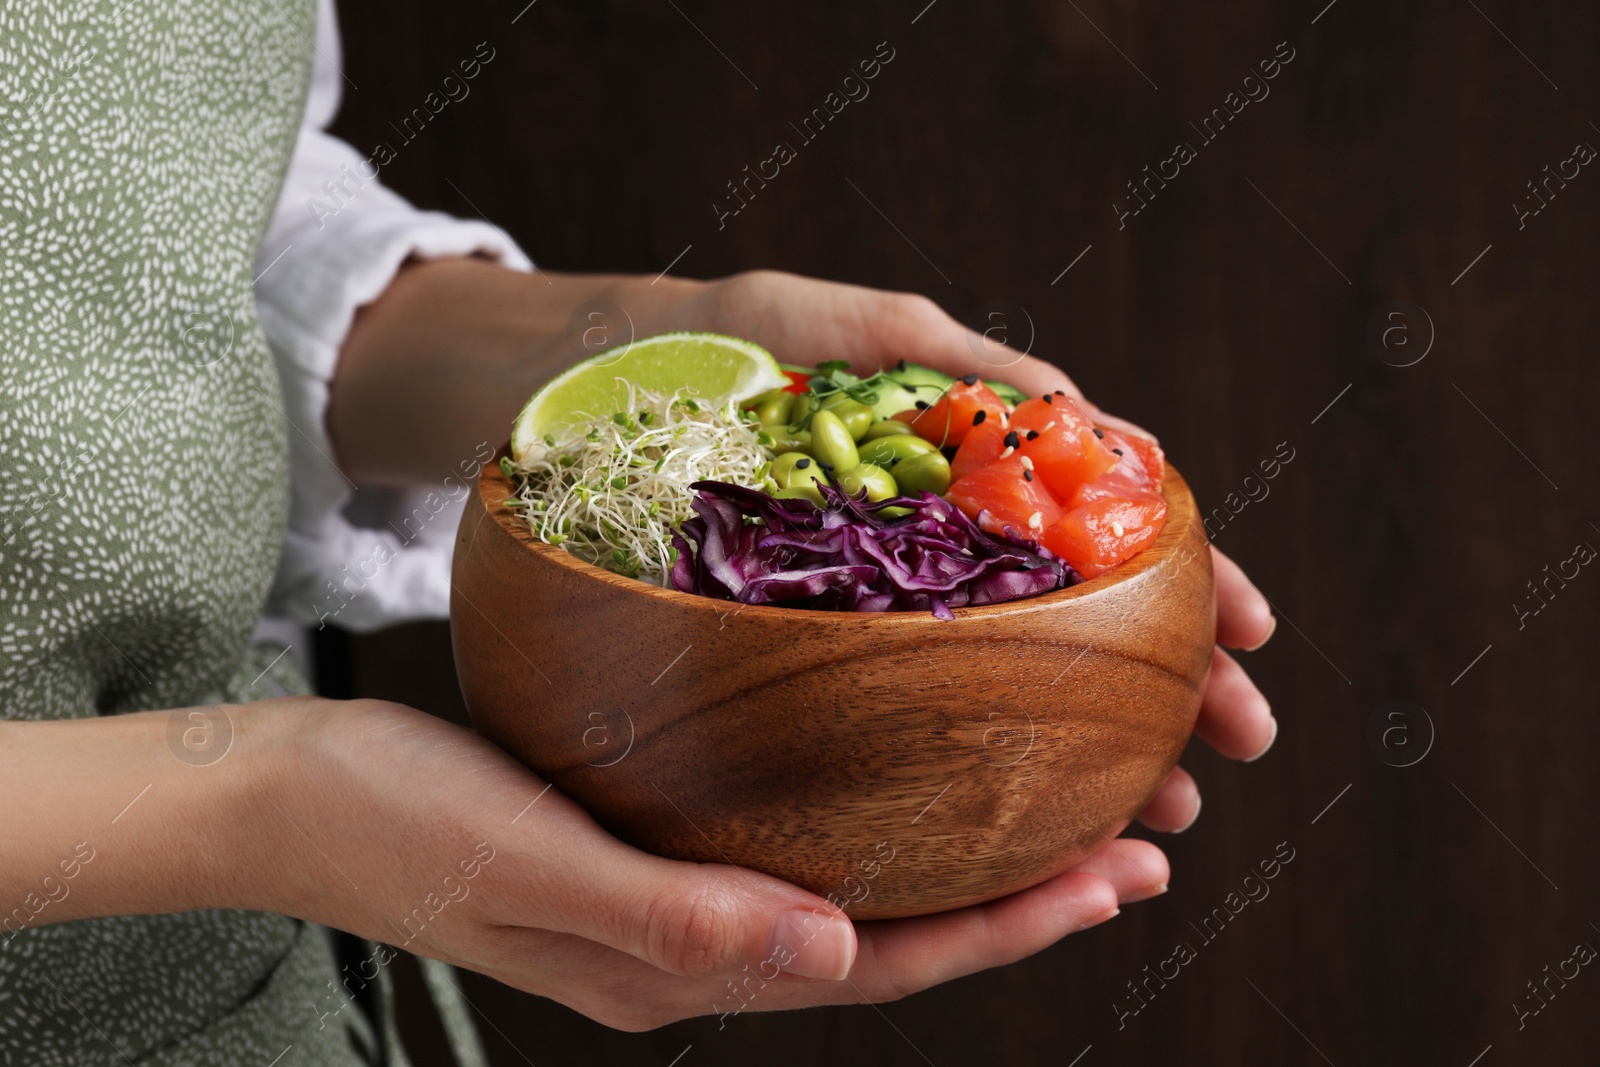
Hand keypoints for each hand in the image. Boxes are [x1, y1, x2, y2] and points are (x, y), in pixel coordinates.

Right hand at [246, 697, 1163, 1030]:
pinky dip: (865, 812)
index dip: (1005, 928)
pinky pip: (785, 838)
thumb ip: (676, 918)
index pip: (878, 962)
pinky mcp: (638, 841)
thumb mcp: (530, 864)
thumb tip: (834, 951)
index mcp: (673, 967)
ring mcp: (664, 895)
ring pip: (846, 885)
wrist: (281, 790)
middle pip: (886, 931)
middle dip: (1016, 897)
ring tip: (1054, 809)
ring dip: (954, 857)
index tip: (1117, 874)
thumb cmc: (392, 820)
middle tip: (1135, 839)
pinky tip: (896, 765)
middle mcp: (687, 943)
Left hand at [654, 270, 1278, 832]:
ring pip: (1017, 686)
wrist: (578, 389)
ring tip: (1171, 805)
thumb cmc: (723, 344)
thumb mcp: (857, 331)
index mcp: (964, 478)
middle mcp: (939, 557)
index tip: (1254, 632)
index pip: (1104, 534)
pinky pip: (914, 718)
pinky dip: (992, 761)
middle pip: (1084, 624)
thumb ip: (967, 364)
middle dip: (1177, 684)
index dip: (1189, 578)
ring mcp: (884, 612)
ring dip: (1109, 744)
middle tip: (1239, 745)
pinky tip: (1044, 810)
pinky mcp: (815, 655)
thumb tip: (1091, 418)